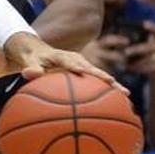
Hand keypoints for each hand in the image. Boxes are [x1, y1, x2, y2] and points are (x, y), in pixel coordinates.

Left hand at [5, 32, 129, 93]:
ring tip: (126, 96)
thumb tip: (29, 73)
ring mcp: (82, 65)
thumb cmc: (33, 58)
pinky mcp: (86, 71)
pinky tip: (120, 102)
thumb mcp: (29, 61)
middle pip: (91, 69)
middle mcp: (75, 59)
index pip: (71, 62)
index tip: (85, 73)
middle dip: (102, 76)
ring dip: (111, 85)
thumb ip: (31, 67)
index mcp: (61, 56)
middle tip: (114, 84)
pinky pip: (97, 81)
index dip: (78, 67)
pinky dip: (108, 90)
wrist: (39, 51)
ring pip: (99, 75)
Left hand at [123, 21, 154, 76]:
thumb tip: (119, 35)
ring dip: (137, 61)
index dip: (151, 26)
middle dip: (137, 49)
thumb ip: (135, 38)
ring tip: (125, 62)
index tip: (144, 24)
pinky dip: (141, 68)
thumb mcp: (142, 42)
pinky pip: (153, 67)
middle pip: (151, 46)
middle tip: (125, 52)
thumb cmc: (144, 50)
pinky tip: (132, 68)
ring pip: (151, 58)